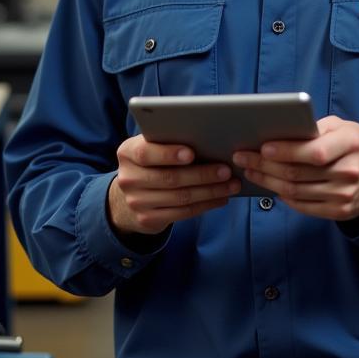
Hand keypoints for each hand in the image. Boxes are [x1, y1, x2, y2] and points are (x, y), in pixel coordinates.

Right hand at [108, 134, 240, 236]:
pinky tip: (220, 198)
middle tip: (226, 170)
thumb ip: (168, 140)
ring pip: (180, 197)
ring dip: (210, 192)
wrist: (131, 194)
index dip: (168, 154)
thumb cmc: (152, 161)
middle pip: (170, 178)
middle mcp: (128, 179)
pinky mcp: (148, 219)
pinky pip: (182, 213)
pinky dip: (205, 205)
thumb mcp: (152, 146)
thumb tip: (207, 138)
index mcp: (127, 153)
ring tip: (231, 185)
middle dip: (202, 175)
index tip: (192, 153)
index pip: (145, 153)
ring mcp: (137, 202)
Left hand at [232, 115, 358, 220]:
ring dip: (268, 182)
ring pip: (296, 192)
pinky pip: (304, 207)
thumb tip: (280, 133)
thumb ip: (314, 128)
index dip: (285, 151)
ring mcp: (346, 195)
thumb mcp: (342, 126)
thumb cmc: (355, 143)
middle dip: (264, 165)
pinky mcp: (342, 212)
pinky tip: (271, 186)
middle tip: (243, 158)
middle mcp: (349, 171)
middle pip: (298, 173)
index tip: (262, 147)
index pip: (313, 152)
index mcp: (351, 144)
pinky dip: (284, 197)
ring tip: (250, 170)